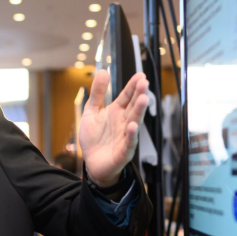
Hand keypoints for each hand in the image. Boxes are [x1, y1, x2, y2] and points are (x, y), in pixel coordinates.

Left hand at [78, 70, 149, 186]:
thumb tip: (103, 72)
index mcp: (116, 111)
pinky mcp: (123, 152)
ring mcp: (125, 136)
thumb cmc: (94, 139)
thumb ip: (97, 93)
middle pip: (133, 106)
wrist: (92, 163)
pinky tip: (132, 126)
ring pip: (135, 122)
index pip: (127, 96)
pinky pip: (129, 142)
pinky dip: (131, 135)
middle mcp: (124, 122)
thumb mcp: (91, 112)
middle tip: (144, 83)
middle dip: (139, 94)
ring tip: (143, 99)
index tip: (140, 76)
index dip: (133, 86)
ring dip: (139, 111)